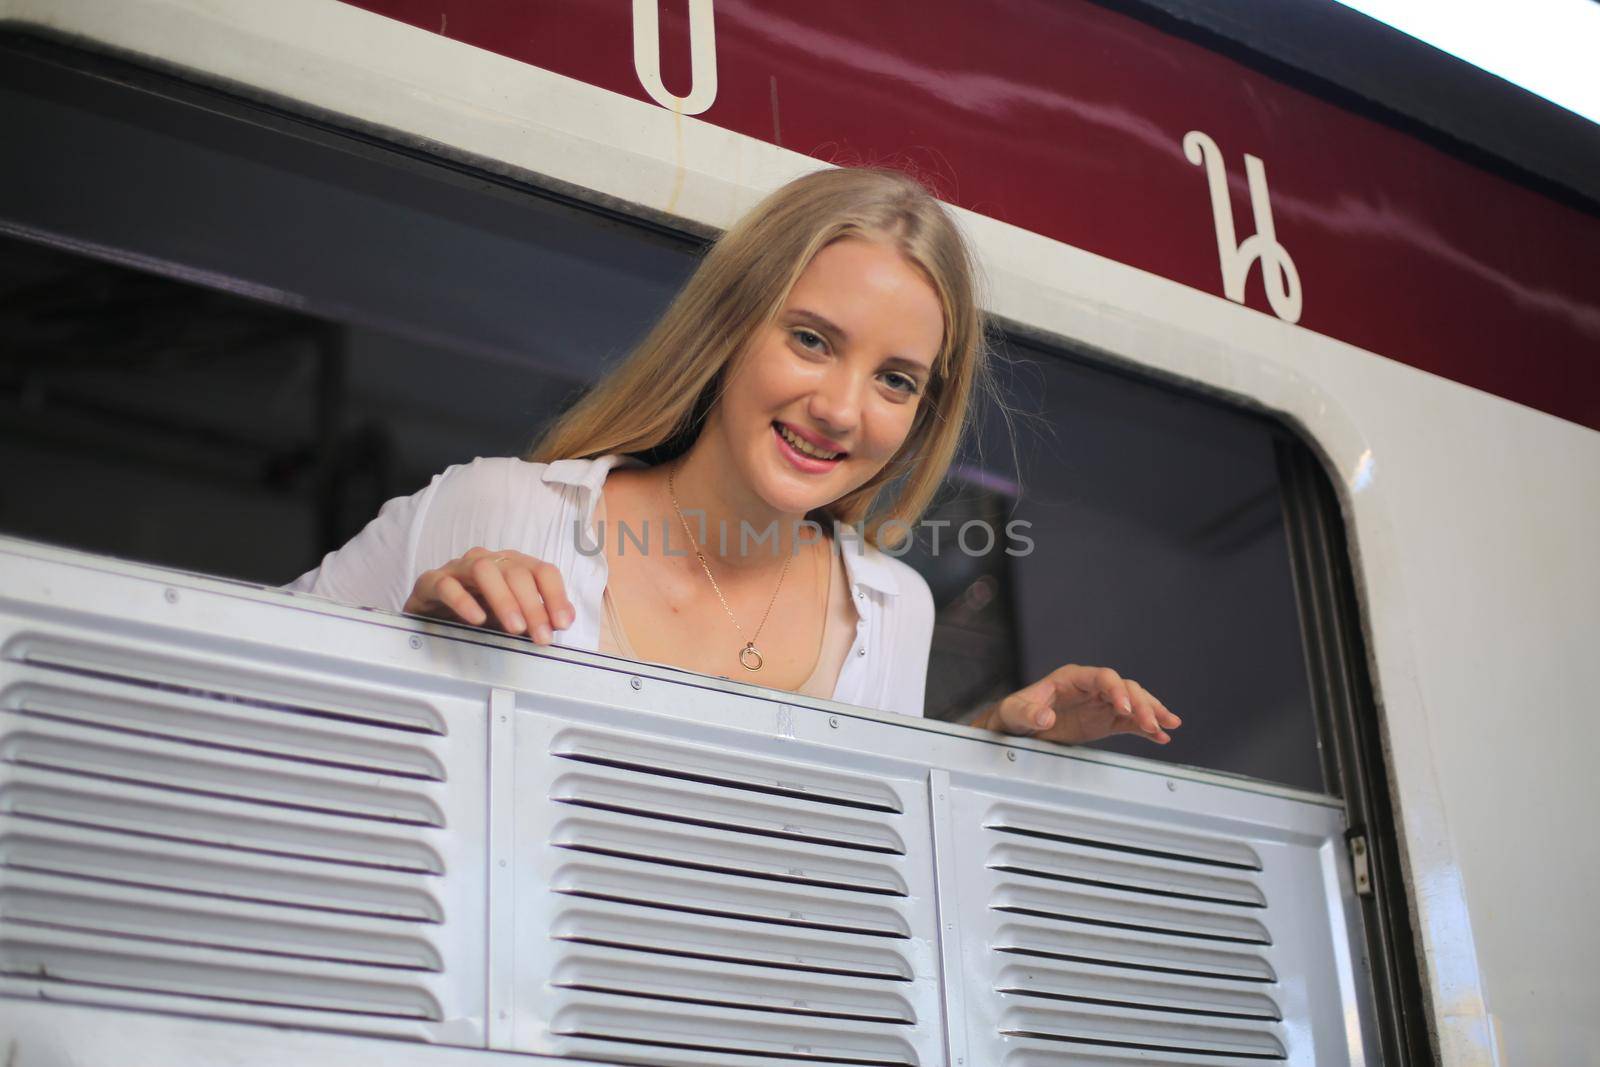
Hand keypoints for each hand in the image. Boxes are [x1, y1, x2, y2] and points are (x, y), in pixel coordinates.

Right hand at [403, 547, 573, 643]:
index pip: (542, 571)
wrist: (430, 614)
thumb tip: (564, 619)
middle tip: (540, 636)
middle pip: (516, 572)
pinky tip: (477, 619)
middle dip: (533, 605)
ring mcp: (459, 568)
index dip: (556, 595)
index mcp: (513, 565)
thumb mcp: (512, 616)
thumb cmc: (477, 612)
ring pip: (484, 570)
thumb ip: (538, 615)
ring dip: (503, 599)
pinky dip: (463, 601)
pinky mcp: (431, 581)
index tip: (562, 624)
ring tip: (515, 627)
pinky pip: (447, 585)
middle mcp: (489, 560)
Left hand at [975, 664, 1180, 745]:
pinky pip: (1130, 722)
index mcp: (1073, 678)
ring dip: (1152, 712)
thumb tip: (1045, 716)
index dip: (1116, 690)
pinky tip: (1162, 736)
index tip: (1125, 707)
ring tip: (1170, 725)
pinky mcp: (1104, 721)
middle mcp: (1091, 688)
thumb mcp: (1016, 713)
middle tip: (1152, 723)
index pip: (1103, 678)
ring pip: (1134, 702)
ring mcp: (1100, 704)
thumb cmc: (1015, 713)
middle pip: (1125, 689)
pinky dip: (1146, 728)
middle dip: (1141, 704)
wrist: (1017, 727)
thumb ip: (1030, 713)